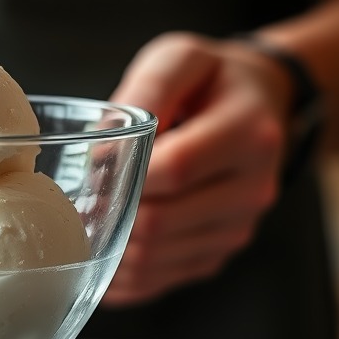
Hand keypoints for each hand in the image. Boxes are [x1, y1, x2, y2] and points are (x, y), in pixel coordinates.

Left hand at [103, 32, 293, 306]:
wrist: (260, 105)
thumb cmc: (211, 80)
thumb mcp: (181, 59)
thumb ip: (146, 91)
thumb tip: (108, 147)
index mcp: (250, 135)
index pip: (176, 169)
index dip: (124, 173)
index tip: (92, 167)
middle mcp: (253, 189)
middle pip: (161, 221)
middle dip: (109, 212)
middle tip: (77, 199)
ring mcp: (237, 229)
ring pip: (155, 258)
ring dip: (108, 246)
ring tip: (84, 220)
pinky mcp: (217, 254)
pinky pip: (159, 280)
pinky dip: (119, 274)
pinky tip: (97, 253)